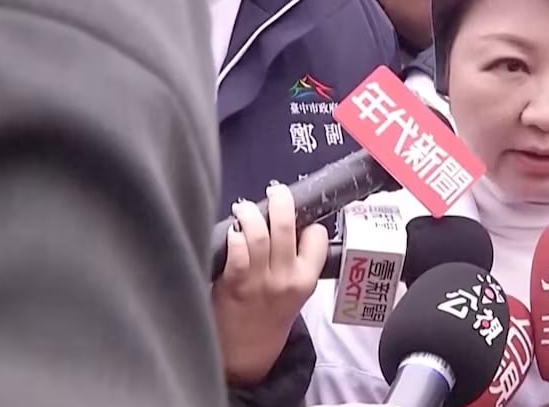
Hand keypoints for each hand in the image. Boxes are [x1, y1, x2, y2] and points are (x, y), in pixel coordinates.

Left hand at [213, 183, 328, 384]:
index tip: (299, 219)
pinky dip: (234, 235)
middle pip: (286, 226)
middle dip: (281, 200)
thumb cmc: (269, 321)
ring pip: (260, 233)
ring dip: (251, 213)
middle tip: (274, 191)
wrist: (246, 357)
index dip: (308, 223)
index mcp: (307, 279)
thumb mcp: (295, 295)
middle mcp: (286, 278)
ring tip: (245, 208)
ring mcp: (260, 281)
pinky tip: (231, 230)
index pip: (317, 236)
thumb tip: (287, 226)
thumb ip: (295, 264)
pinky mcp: (234, 285)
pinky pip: (237, 251)